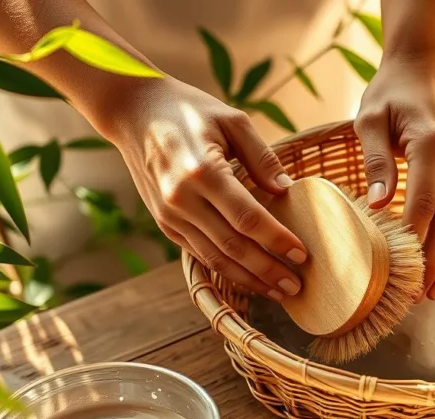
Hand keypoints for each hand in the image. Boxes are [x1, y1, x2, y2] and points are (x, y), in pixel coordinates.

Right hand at [102, 78, 306, 300]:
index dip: (276, 240)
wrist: (133, 112)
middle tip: (296, 286)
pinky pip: (198, 254)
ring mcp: (169, 214)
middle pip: (232, 246)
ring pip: (214, 259)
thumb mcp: (232, 119)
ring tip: (279, 292)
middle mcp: (181, 199)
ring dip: (249, 279)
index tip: (302, 254)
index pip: (247, 217)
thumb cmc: (189, 110)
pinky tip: (250, 279)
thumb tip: (287, 189)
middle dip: (267, 270)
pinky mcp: (164, 223)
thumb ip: (262, 156)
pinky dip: (226, 270)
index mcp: (202, 171)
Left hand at [354, 54, 434, 300]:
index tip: (397, 271)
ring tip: (429, 292)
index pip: (424, 202)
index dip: (413, 240)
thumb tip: (376, 205)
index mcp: (433, 142)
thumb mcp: (368, 118)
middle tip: (413, 296)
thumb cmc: (390, 94)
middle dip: (433, 262)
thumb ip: (374, 160)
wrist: (426, 68)